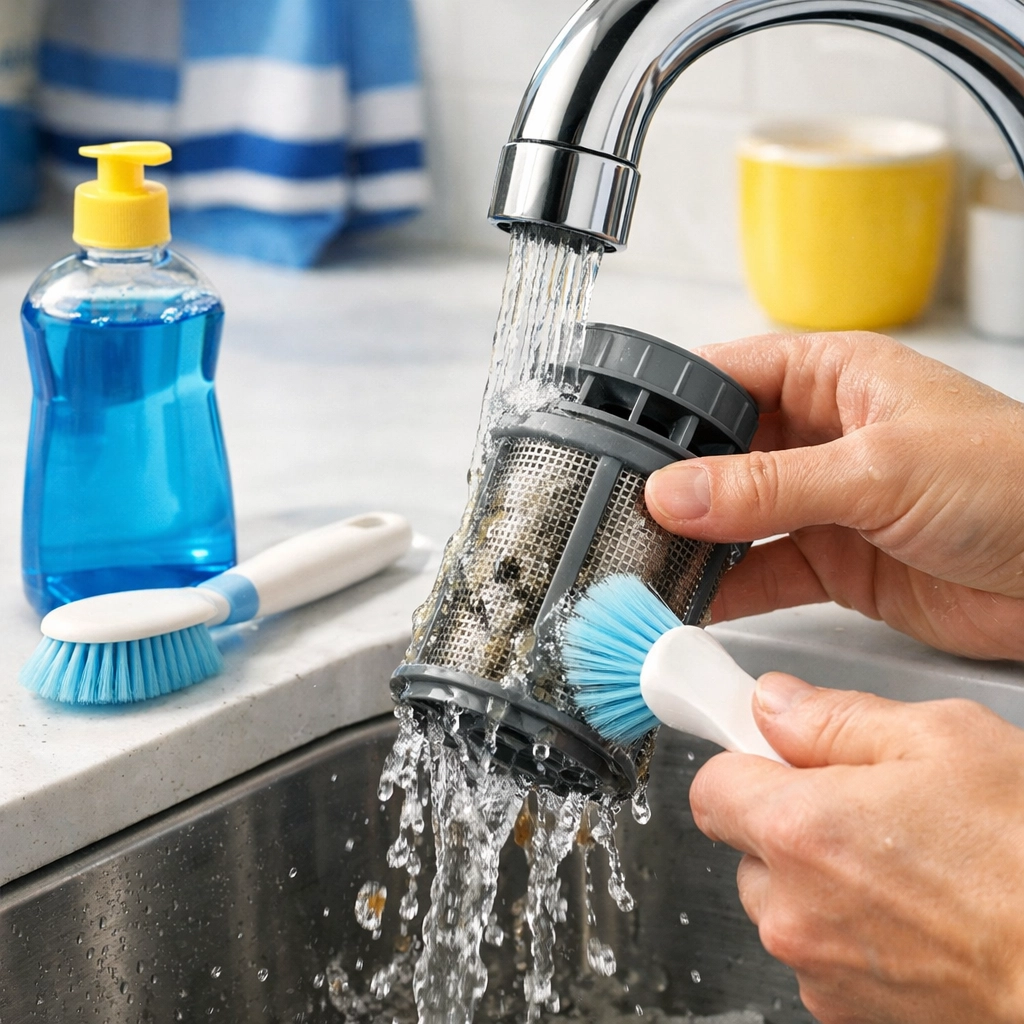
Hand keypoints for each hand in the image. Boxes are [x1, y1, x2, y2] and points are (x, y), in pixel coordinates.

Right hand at [644, 332, 1023, 659]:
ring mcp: (825, 503)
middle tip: (625, 511)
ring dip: (694, 542)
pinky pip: (763, 574)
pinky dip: (726, 590)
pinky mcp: (835, 563)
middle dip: (674, 484)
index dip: (669, 403)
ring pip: (736, 519)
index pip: (727, 377)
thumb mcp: (880, 470)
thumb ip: (771, 486)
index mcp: (833, 378)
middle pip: (720, 454)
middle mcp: (821, 437)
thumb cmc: (1017, 481)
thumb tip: (677, 491)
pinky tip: (693, 599)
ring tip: (646, 559)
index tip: (618, 439)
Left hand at [690, 674, 1023, 1023]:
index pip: (712, 787)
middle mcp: (795, 911)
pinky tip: (920, 917)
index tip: (768, 753)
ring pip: (787, 905)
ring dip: (823, 883)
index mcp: (801, 830)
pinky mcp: (854, 1016)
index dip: (745, 762)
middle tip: (865, 808)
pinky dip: (854, 935)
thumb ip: (836, 717)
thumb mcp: (943, 741)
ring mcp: (823, 973)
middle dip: (790, 822)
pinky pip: (825, 956)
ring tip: (908, 868)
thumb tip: (776, 704)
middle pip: (749, 849)